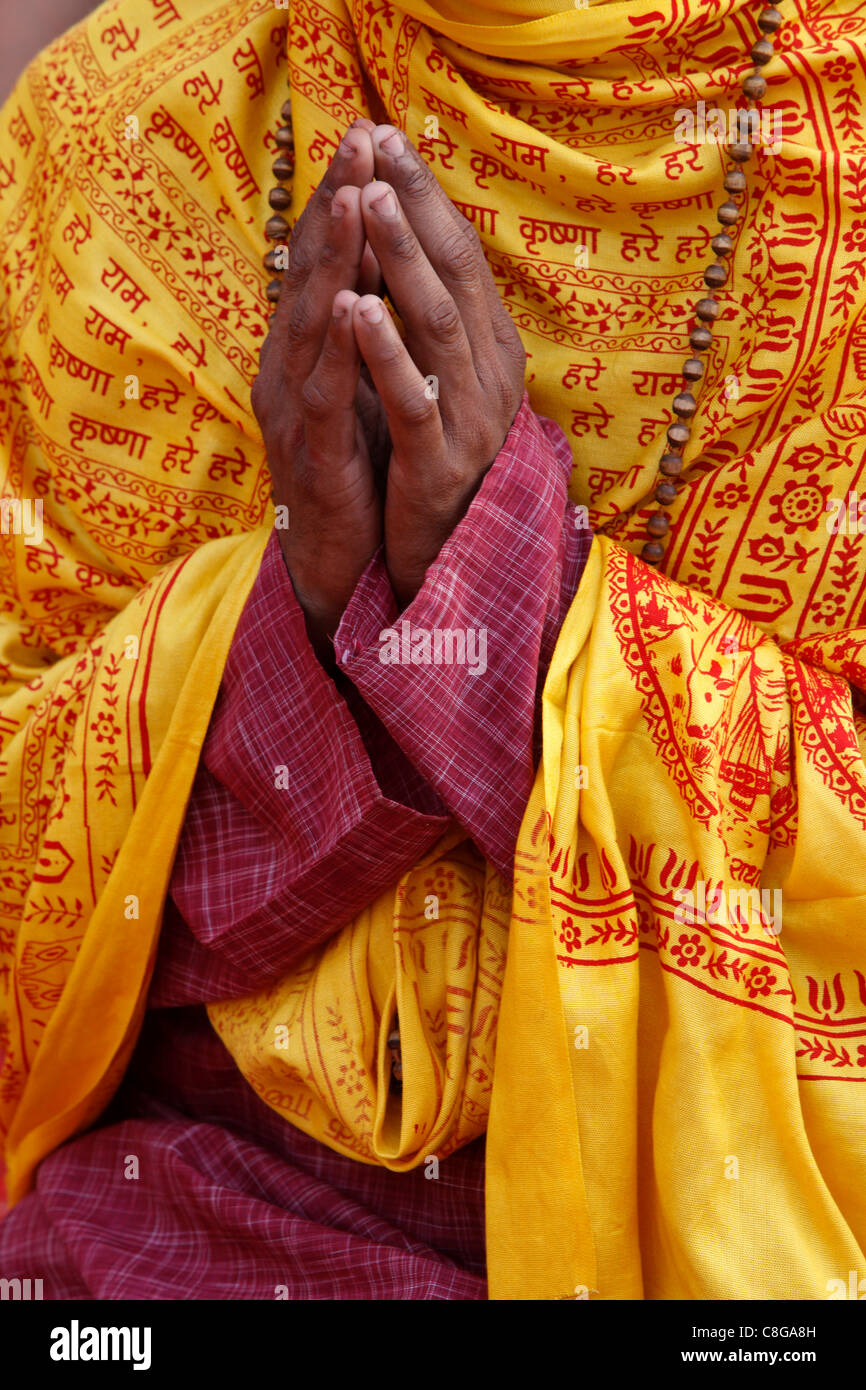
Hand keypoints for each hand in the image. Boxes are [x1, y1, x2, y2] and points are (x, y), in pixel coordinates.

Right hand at [251, 124, 386, 655]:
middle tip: (358, 141)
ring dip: (333, 261)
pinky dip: (339, 350)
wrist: (332, 560)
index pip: (327, 265)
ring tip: (354, 200)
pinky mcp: (315, 455)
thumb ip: (361, 334)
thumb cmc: (351, 470)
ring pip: (315, 325)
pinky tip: (351, 308)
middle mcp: (292, 372)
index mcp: (307, 353)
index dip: (345, 201)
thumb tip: (381, 267)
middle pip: (313, 277)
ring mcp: (297, 412)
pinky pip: (328, 395)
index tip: (370, 138)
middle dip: (337, 207)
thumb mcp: (359, 390)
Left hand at [352, 124, 526, 607]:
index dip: (425, 194)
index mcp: (490, 349)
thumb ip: (428, 318)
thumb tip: (398, 237)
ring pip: (437, 327)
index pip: (460, 256)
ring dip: (401, 261)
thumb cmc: (432, 458)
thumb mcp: (439, 379)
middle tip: (380, 145)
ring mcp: (468, 419)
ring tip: (371, 203)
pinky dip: (384, 352)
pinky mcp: (437, 464)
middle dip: (415, 206)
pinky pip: (412, 399)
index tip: (386, 136)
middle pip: (455, 275)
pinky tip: (355, 310)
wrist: (442, 555)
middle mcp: (490, 375)